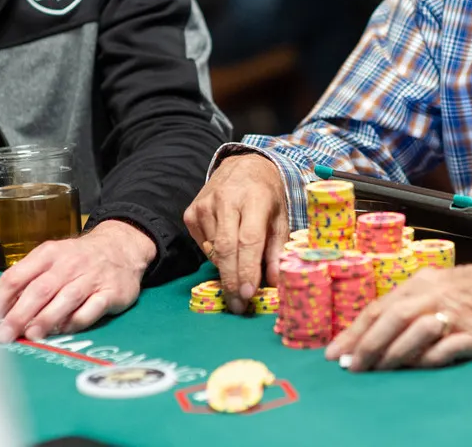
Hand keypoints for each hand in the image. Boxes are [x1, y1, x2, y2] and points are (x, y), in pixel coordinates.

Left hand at [0, 220, 154, 342]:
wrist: (122, 248)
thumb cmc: (78, 260)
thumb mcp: (51, 260)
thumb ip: (27, 282)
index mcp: (47, 255)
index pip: (16, 276)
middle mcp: (69, 264)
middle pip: (39, 289)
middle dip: (19, 314)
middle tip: (4, 335)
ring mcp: (91, 277)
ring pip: (65, 299)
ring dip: (46, 319)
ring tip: (31, 336)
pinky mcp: (111, 292)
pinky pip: (91, 309)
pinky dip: (76, 321)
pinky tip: (64, 330)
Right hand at [182, 152, 288, 314]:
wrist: (243, 165)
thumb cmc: (266, 194)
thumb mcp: (280, 217)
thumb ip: (277, 249)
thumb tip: (274, 282)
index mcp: (254, 198)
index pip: (248, 240)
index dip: (247, 270)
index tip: (248, 294)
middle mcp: (226, 200)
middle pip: (226, 249)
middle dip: (232, 281)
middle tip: (238, 306)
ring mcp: (204, 205)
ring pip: (213, 250)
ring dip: (226, 269)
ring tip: (238, 277)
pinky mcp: (191, 212)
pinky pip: (203, 245)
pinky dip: (216, 255)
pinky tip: (227, 250)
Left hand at [326, 255, 471, 370]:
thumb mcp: (437, 284)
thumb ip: (408, 305)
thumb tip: (373, 331)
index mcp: (421, 282)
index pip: (379, 307)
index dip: (354, 331)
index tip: (334, 353)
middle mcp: (434, 296)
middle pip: (391, 321)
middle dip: (366, 346)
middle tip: (350, 367)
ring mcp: (455, 316)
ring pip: (414, 336)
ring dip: (391, 356)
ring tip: (376, 371)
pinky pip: (445, 351)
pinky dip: (426, 361)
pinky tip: (414, 370)